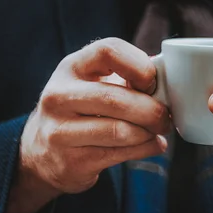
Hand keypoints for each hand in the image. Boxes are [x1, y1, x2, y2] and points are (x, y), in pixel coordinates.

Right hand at [6, 38, 170, 212]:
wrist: (42, 151)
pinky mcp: (71, 161)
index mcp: (72, 67)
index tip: (153, 82)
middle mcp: (59, 96)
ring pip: (120, 130)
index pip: (109, 50)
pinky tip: (152, 145)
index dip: (139, 65)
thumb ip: (128, 75)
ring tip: (158, 131)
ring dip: (149, 132)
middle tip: (165, 116)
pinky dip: (145, 149)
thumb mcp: (95, 82)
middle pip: (116, 98)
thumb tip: (170, 75)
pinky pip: (119, 154)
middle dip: (151, 110)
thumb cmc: (83, 108)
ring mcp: (60, 131)